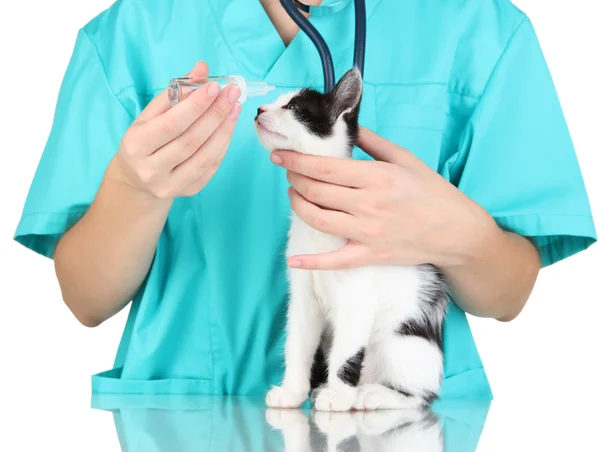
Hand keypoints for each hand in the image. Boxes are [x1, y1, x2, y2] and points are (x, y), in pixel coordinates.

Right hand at [112, 61, 241, 199]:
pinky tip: (229, 127)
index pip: (172, 124)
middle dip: (215, 114)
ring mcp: (170, 185)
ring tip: (235, 108)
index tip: (215, 87)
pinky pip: (211, 167)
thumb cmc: (146, 139)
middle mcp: (151, 169)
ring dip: (224, 129)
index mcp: (137, 145)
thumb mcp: (151, 115)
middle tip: (233, 94)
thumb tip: (202, 68)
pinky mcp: (188, 192)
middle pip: (191, 140)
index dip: (196, 105)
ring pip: (205, 156)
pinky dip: (223, 145)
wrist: (137, 180)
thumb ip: (176, 92)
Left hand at [271, 127, 494, 269]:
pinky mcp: (370, 255)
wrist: (456, 231)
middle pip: (317, 191)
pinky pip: (335, 261)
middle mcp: (368, 205)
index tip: (279, 155)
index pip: (324, 168)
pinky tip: (293, 259)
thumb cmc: (432, 192)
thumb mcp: (406, 158)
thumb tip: (347, 128)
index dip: (296, 161)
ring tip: (294, 195)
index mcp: (376, 177)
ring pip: (318, 220)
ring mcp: (368, 233)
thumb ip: (373, 143)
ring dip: (298, 206)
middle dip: (294, 179)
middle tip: (289, 172)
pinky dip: (312, 262)